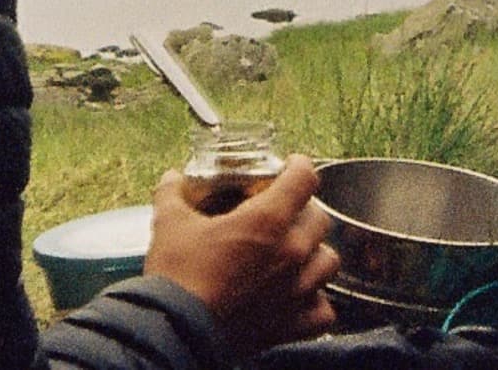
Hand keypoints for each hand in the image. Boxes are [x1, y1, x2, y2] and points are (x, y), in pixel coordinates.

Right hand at [143, 153, 339, 355]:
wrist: (174, 331)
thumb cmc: (177, 275)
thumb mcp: (169, 223)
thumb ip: (173, 194)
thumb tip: (172, 178)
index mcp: (267, 220)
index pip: (304, 177)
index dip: (299, 166)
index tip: (290, 166)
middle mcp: (291, 252)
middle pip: (320, 218)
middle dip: (303, 209)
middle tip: (283, 212)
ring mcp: (296, 290)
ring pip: (328, 261)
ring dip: (314, 253)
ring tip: (295, 252)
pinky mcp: (292, 324)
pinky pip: (324, 310)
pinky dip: (316, 301)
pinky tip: (299, 295)